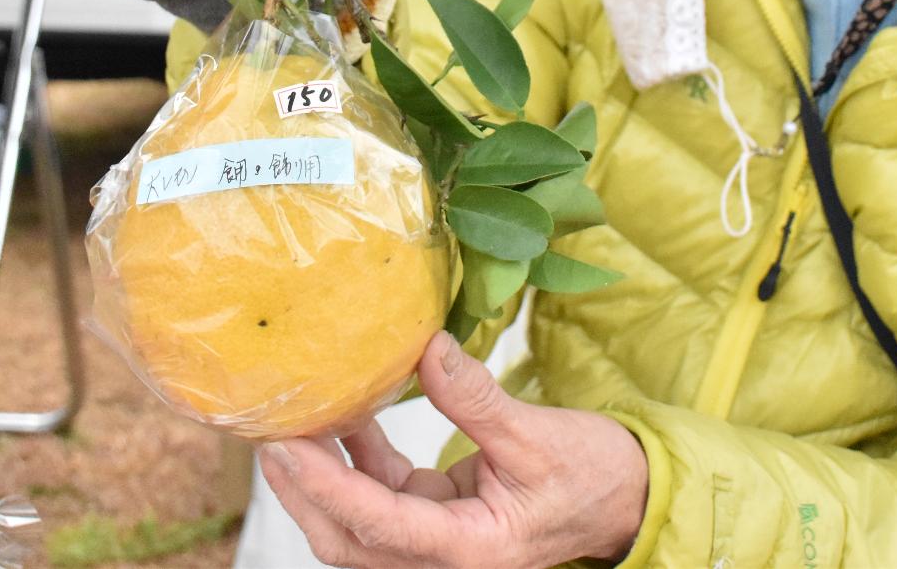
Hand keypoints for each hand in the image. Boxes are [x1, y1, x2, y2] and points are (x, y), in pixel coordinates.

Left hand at [259, 332, 648, 568]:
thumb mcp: (537, 434)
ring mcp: (440, 541)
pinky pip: (385, 497)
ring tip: (293, 425)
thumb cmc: (592, 475)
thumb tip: (427, 349)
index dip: (329, 488)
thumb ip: (477, 398)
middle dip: (305, 495)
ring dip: (325, 479)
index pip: (381, 525)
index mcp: (471, 549)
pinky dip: (360, 461)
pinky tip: (346, 417)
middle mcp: (447, 559)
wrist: (625, 499)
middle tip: (271, 440)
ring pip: (360, 524)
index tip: (289, 450)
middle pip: (352, 541)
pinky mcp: (440, 519)